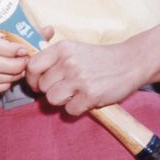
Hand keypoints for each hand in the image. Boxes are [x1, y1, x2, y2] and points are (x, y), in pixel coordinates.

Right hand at [0, 33, 28, 95]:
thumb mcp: (1, 31)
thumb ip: (16, 35)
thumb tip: (42, 35)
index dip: (10, 49)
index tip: (24, 51)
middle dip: (13, 66)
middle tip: (25, 63)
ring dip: (10, 77)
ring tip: (20, 72)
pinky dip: (3, 86)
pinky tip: (11, 79)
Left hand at [23, 37, 145, 115]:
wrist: (129, 62)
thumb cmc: (98, 58)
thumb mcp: (73, 48)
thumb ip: (52, 57)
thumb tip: (29, 70)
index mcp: (61, 48)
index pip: (32, 66)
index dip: (32, 78)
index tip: (39, 83)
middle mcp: (68, 62)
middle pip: (42, 86)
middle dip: (50, 90)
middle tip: (64, 88)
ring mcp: (79, 79)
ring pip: (52, 99)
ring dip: (61, 101)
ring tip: (74, 94)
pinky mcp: (91, 95)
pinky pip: (70, 110)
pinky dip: (76, 109)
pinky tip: (85, 100)